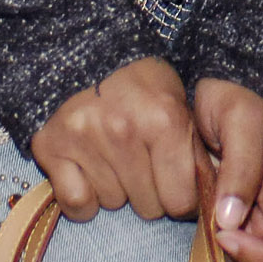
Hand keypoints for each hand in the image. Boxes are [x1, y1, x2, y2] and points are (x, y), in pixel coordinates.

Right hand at [28, 57, 200, 221]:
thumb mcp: (180, 106)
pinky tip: (90, 175)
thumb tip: (210, 203)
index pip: (181, 201)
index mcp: (164, 120)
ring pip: (112, 203)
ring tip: (115, 156)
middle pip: (148, 208)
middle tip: (142, 162)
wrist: (88, 52)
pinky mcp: (52, 146)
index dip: (181, 196)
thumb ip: (195, 153)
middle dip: (150, 192)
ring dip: (116, 189)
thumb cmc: (143, 84)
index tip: (175, 182)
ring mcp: (85, 138)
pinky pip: (76, 202)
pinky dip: (84, 198)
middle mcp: (124, 130)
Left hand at [194, 78, 262, 261]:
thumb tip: (230, 219)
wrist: (209, 98)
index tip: (222, 235)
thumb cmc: (230, 101)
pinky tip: (201, 229)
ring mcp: (261, 222)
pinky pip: (233, 259)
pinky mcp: (237, 225)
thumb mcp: (241, 117)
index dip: (260, 255)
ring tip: (206, 230)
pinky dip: (218, 255)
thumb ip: (241, 165)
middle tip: (212, 236)